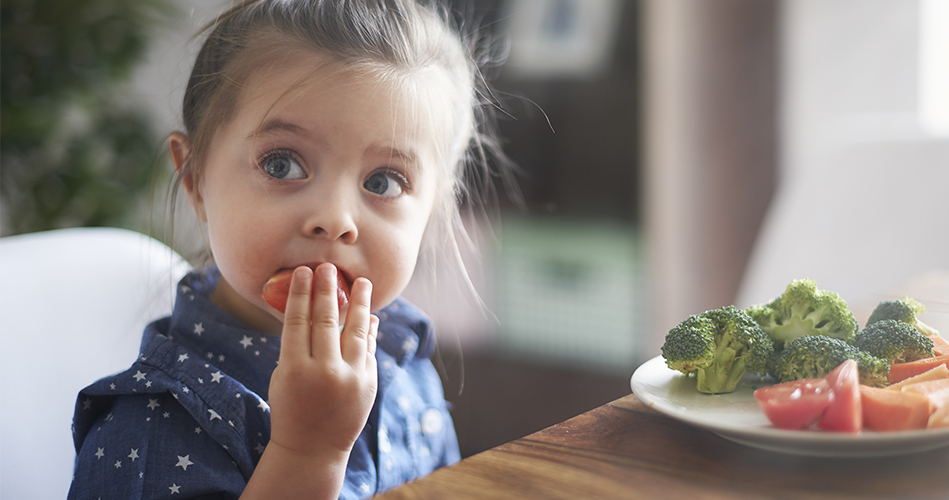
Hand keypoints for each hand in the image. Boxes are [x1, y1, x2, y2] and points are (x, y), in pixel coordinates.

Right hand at [267, 264, 378, 457]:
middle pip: (326, 321)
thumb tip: (314, 309)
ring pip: (356, 331)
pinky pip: (369, 349)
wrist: (312, 449)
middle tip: (329, 267)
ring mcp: (350, 378)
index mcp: (294, 370)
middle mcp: (324, 372)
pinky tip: (370, 315)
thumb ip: (298, 346)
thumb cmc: (291, 407)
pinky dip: (370, 331)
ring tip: (362, 282)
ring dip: (360, 303)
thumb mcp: (283, 377)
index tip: (304, 272)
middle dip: (327, 290)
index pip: (298, 322)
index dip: (301, 294)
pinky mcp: (368, 384)